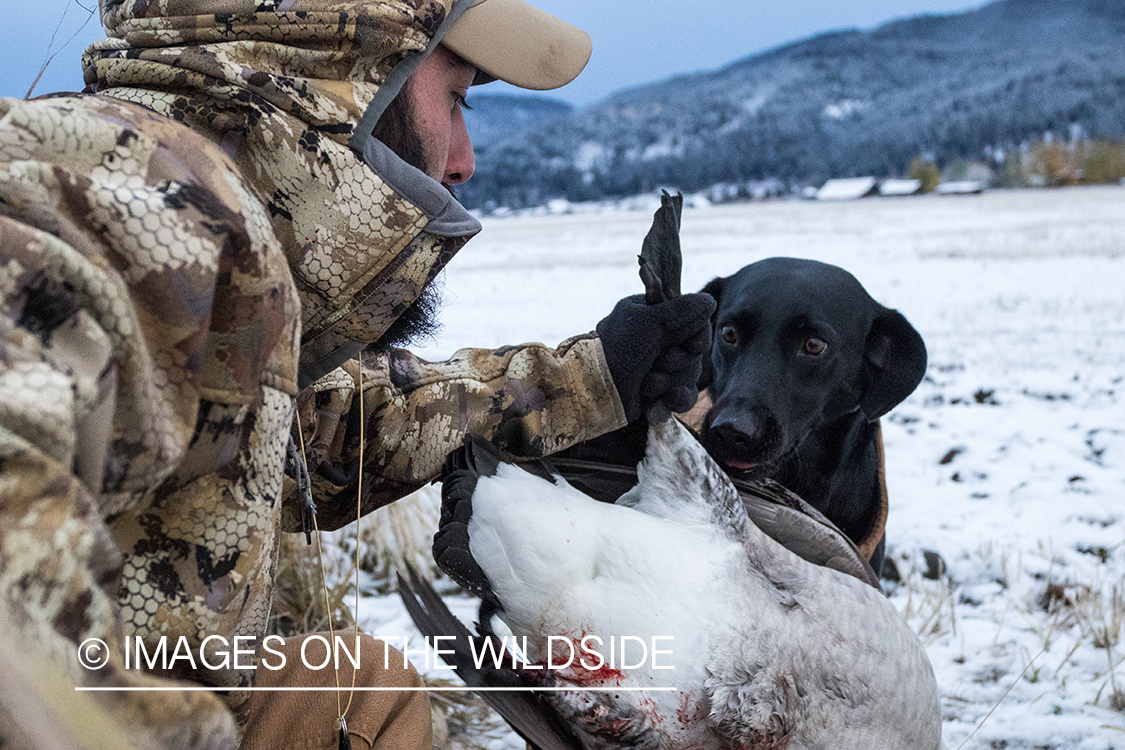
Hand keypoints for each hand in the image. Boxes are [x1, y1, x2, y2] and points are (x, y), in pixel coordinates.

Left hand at [596, 293, 714, 422]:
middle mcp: (656, 339)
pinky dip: (675, 399)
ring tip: (647, 384)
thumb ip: (681, 309)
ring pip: (690, 374)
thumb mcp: (648, 322)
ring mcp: (657, 366)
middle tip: (659, 361)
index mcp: (651, 315)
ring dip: (670, 380)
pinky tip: (666, 401)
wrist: (593, 393)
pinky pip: (682, 395)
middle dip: (679, 361)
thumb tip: (709, 300)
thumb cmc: (616, 351)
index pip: (693, 321)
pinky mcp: (657, 392)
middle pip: (694, 351)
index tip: (693, 344)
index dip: (698, 336)